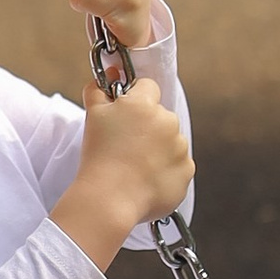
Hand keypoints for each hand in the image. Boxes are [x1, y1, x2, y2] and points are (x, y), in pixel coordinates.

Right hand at [49, 74, 191, 271]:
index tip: (126, 115)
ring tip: (135, 167)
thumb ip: (98, 92)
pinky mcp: (186, 171)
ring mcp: (180, 147)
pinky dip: (166, 172)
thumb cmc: (99, 157)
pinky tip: (146, 180)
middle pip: (161, 116)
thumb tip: (104, 80)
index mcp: (145, 104)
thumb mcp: (93, 116)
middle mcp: (168, 121)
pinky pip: (178, 167)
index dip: (135, 99)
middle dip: (148, 128)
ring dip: (158, 150)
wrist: (110, 198)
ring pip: (171, 142)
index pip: (147, 87)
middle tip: (127, 146)